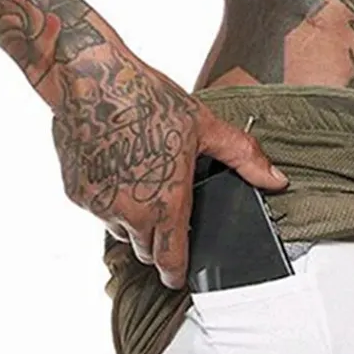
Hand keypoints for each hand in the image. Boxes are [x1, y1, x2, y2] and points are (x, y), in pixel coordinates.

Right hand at [49, 44, 287, 288]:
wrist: (89, 76)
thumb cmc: (146, 99)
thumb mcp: (205, 127)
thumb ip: (244, 158)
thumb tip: (277, 179)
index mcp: (166, 205)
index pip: (170, 261)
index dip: (176, 274)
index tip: (178, 278)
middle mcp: (130, 213)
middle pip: (146, 251)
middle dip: (158, 243)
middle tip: (167, 216)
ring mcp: (99, 205)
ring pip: (120, 232)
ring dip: (132, 222)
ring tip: (142, 187)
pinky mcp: (76, 192)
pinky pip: (97, 211)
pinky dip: (108, 202)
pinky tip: (118, 172)